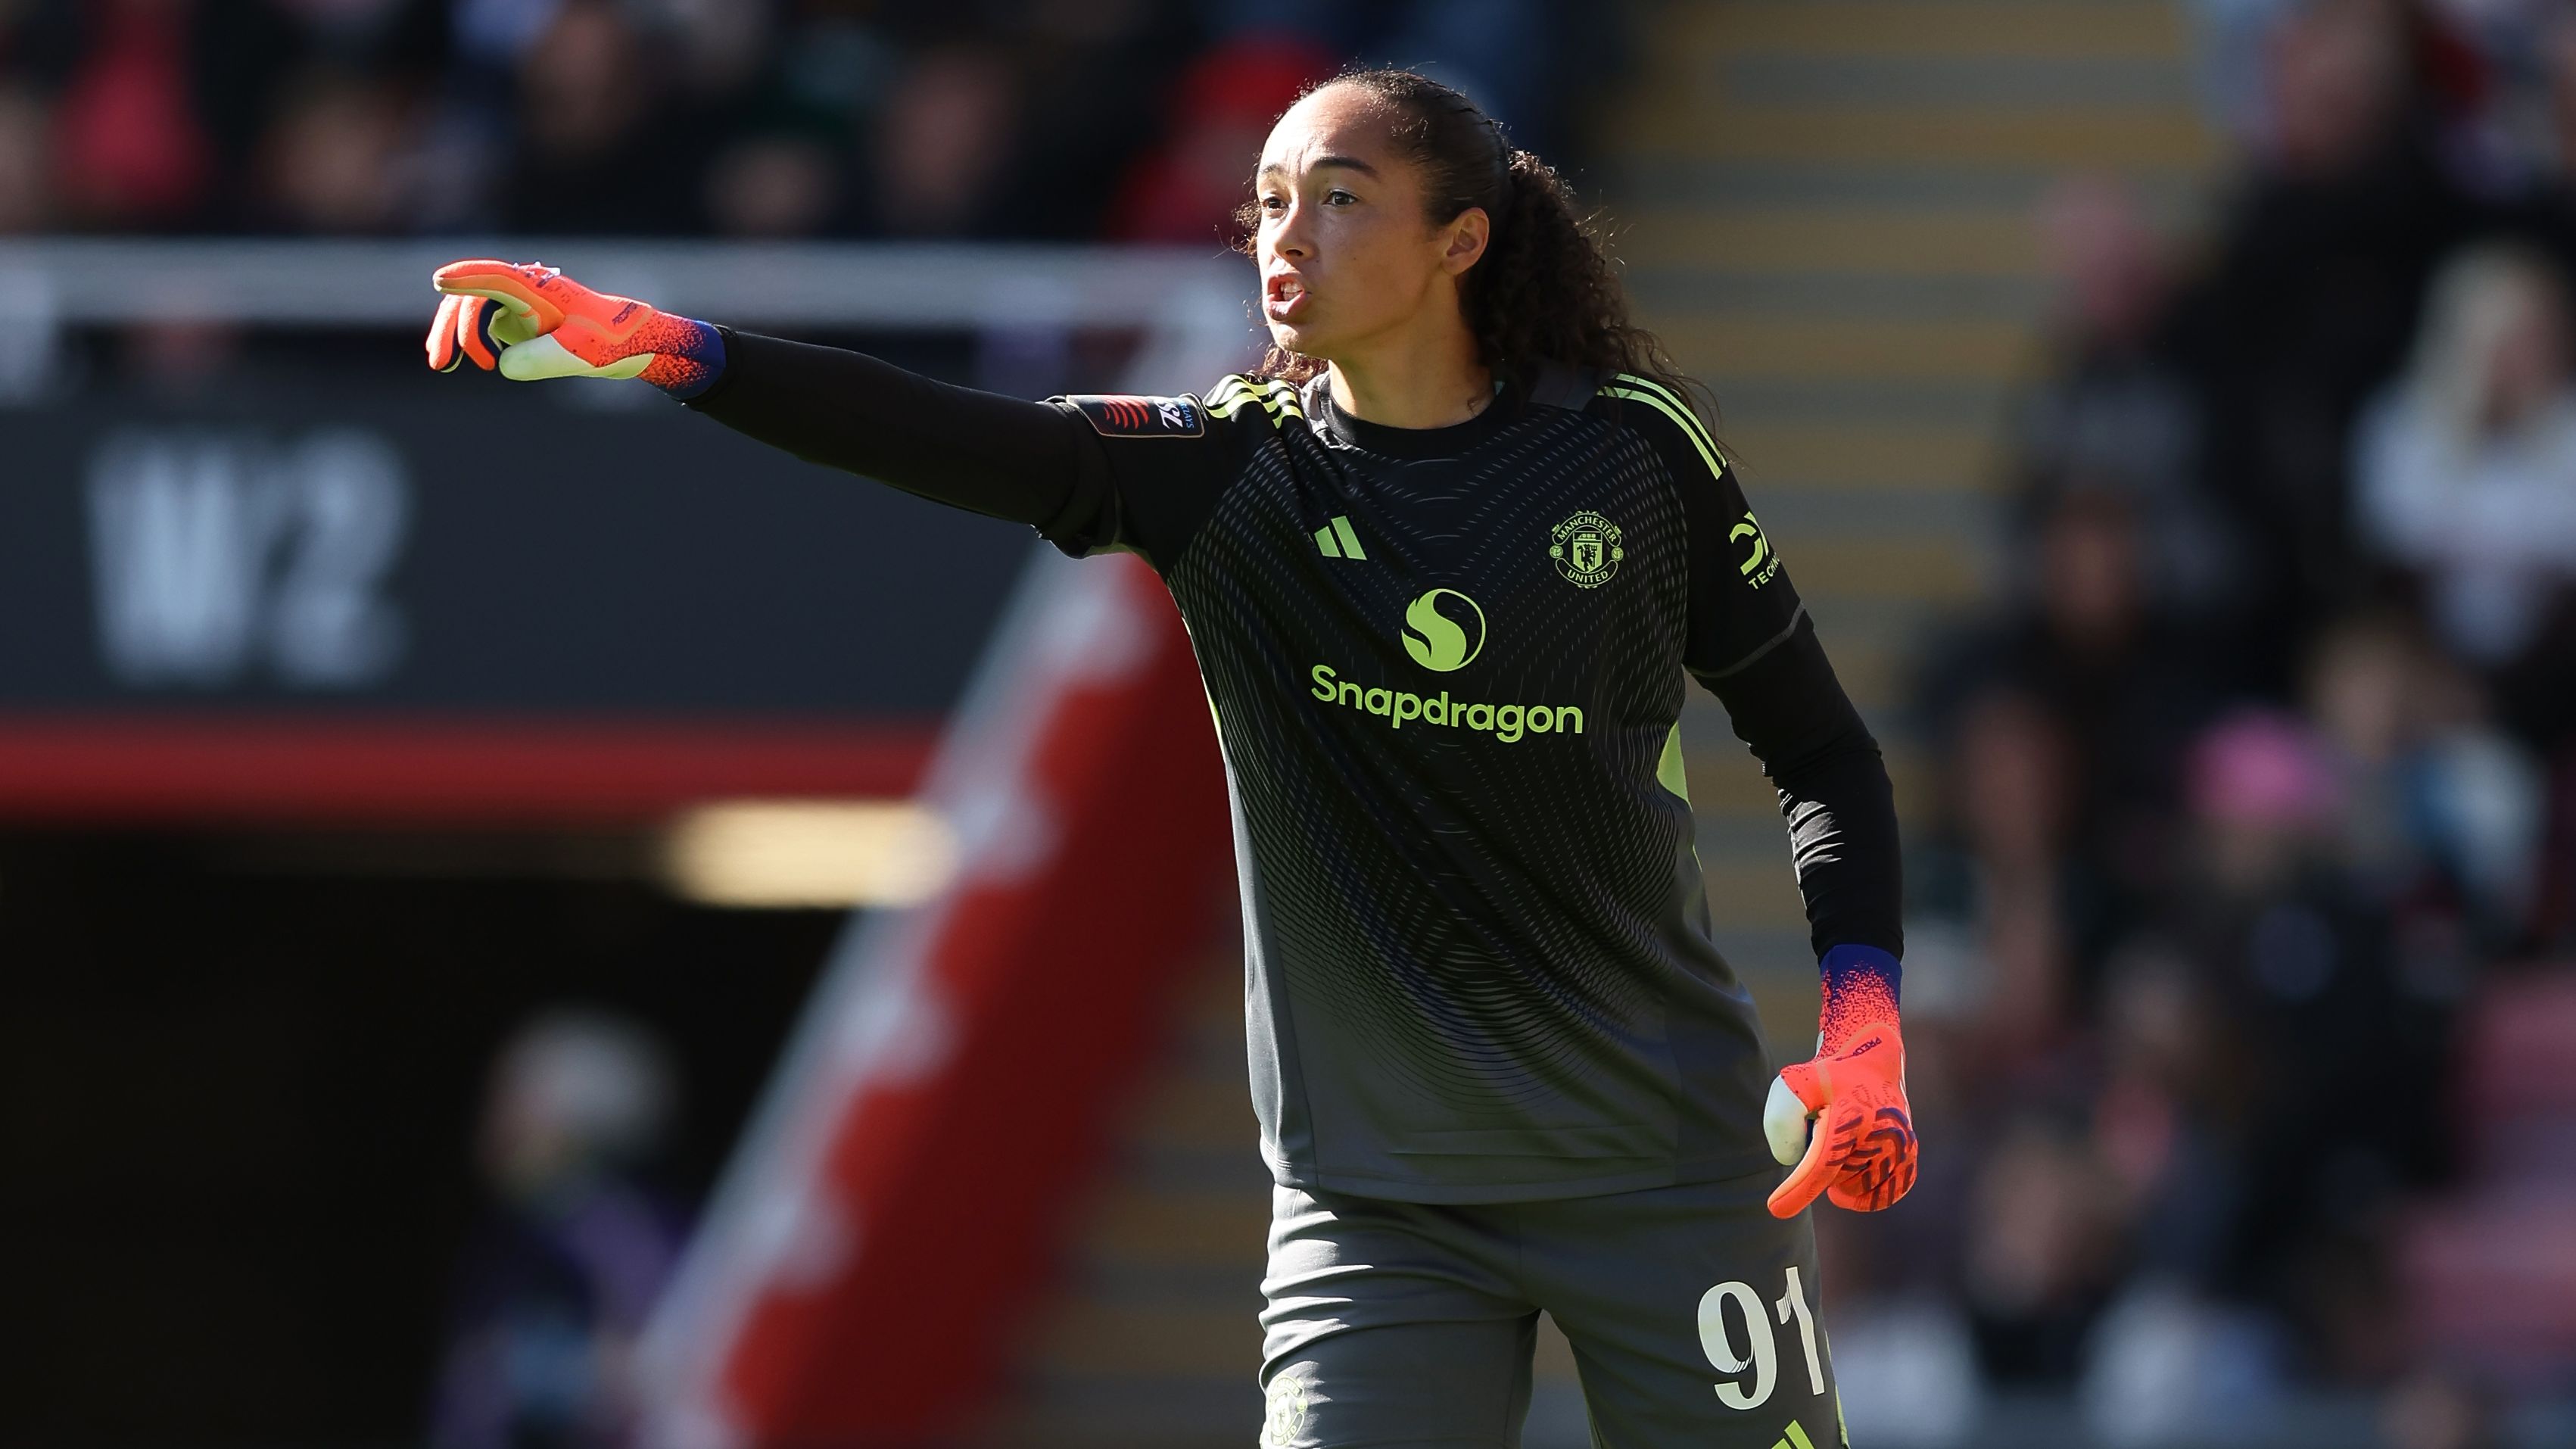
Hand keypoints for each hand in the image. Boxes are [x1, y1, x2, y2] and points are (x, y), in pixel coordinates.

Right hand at [425, 259, 724, 397]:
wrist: (629, 344)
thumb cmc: (608, 343)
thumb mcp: (579, 354)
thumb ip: (542, 359)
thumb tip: (503, 367)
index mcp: (539, 290)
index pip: (496, 277)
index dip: (467, 278)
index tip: (440, 281)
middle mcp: (523, 290)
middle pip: (472, 297)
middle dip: (451, 326)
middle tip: (440, 361)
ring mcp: (518, 302)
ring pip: (472, 309)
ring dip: (456, 334)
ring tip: (444, 365)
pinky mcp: (518, 318)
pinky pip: (484, 324)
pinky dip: (473, 341)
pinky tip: (481, 363)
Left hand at [1765, 946, 1917, 1216]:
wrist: (1872, 1061)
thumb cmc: (1828, 1075)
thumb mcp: (1794, 1083)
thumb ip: (1782, 1117)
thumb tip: (1793, 1159)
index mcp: (1852, 1116)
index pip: (1823, 1165)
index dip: (1798, 1190)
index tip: (1775, 1209)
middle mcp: (1882, 1134)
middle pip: (1836, 1177)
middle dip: (1822, 1162)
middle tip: (1825, 1129)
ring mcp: (1900, 1147)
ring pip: (1859, 1189)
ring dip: (1842, 1176)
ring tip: (1841, 1146)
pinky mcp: (1909, 1156)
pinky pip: (1885, 1195)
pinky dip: (1866, 1197)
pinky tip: (1848, 1186)